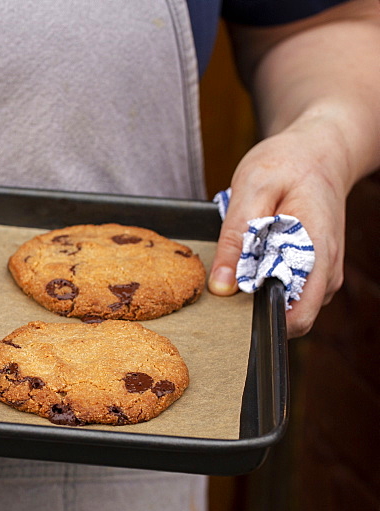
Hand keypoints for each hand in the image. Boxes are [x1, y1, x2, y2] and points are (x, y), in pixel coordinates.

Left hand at [207, 114, 346, 337]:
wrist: (318, 151)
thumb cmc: (287, 164)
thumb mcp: (252, 190)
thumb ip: (236, 239)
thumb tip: (222, 286)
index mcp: (316, 253)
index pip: (296, 316)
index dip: (261, 321)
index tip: (230, 307)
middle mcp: (326, 272)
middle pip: (290, 318)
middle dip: (254, 309)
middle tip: (226, 279)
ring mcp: (322, 274)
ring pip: (287, 305)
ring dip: (258, 293)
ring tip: (241, 259)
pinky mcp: (311, 270)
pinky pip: (286, 290)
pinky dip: (265, 280)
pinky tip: (252, 257)